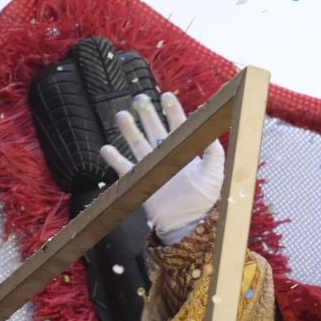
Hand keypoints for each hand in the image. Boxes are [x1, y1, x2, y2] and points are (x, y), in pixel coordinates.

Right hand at [99, 92, 225, 235]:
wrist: (187, 225)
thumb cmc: (203, 201)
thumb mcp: (214, 173)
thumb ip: (212, 151)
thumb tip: (209, 129)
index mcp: (185, 152)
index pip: (178, 127)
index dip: (172, 111)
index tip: (166, 96)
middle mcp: (166, 156)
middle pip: (154, 130)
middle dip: (147, 114)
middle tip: (140, 98)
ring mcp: (151, 168)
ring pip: (138, 144)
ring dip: (129, 130)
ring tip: (122, 115)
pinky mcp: (140, 181)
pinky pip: (124, 168)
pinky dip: (114, 159)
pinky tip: (106, 148)